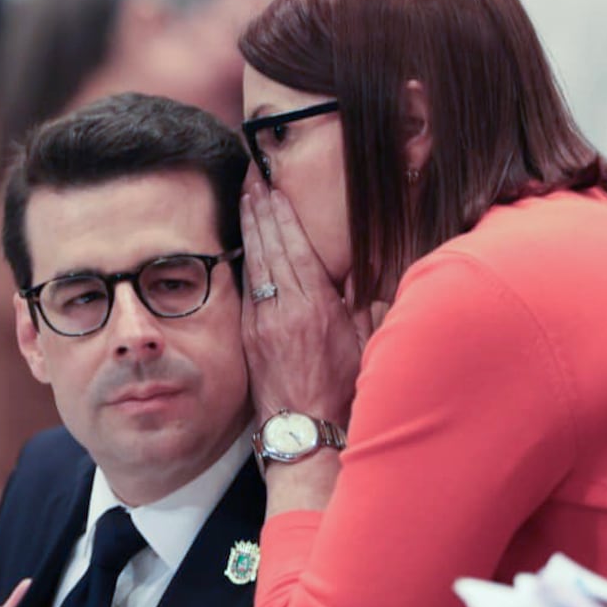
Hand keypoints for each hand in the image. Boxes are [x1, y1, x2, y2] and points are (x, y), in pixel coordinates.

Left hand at [240, 177, 387, 428]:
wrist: (303, 429)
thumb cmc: (340, 390)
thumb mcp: (362, 344)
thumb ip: (361, 304)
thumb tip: (362, 272)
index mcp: (316, 306)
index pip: (296, 247)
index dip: (282, 214)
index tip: (274, 188)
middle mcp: (285, 309)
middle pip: (269, 247)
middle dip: (259, 208)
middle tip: (251, 178)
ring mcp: (262, 322)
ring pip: (254, 263)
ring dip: (248, 227)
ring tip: (243, 198)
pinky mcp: (248, 335)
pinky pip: (246, 289)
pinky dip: (245, 261)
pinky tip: (243, 242)